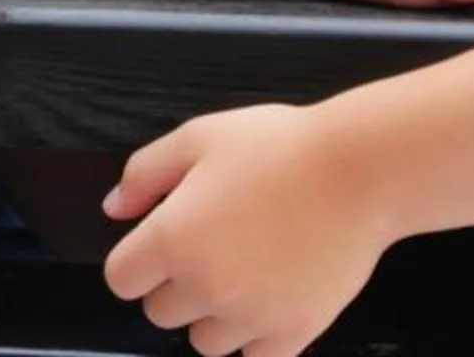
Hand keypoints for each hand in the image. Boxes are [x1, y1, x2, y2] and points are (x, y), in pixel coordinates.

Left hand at [103, 103, 393, 356]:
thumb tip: (115, 208)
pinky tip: (267, 304)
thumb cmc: (278, 146)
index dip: (135, 260)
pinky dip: (255, 341)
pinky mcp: (294, 333)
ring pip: (204, 342)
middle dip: (173, 285)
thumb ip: (144, 174)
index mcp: (172, 238)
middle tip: (208, 249)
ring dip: (212, 316)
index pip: (121, 280)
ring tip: (242, 274)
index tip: (157, 245)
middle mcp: (205, 285)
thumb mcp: (198, 137)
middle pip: (159, 313)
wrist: (358, 170)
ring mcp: (251, 315)